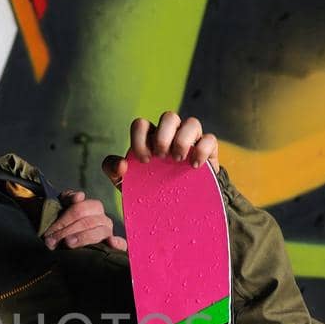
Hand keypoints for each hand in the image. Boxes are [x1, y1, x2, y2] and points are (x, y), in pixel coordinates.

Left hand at [44, 190, 125, 251]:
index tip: (49, 232)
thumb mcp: (63, 207)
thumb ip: (68, 198)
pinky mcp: (115, 245)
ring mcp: (109, 231)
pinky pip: (121, 244)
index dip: (63, 221)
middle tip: (51, 242)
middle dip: (66, 231)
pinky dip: (117, 243)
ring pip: (98, 232)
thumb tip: (79, 196)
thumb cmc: (66, 224)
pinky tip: (111, 242)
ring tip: (69, 243)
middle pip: (86, 222)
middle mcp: (102, 218)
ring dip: (82, 237)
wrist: (67, 240)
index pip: (79, 210)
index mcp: (93, 207)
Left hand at [101, 112, 218, 186]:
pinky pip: (209, 139)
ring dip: (183, 140)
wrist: (176, 207)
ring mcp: (191, 140)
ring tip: (178, 160)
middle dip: (163, 136)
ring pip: (192, 123)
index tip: (143, 160)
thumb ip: (115, 171)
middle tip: (161, 157)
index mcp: (149, 137)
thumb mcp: (127, 183)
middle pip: (169, 116)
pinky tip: (194, 166)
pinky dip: (202, 150)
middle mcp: (171, 133)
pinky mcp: (208, 150)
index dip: (140, 138)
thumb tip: (121, 164)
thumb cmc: (150, 188)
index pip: (142, 124)